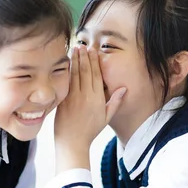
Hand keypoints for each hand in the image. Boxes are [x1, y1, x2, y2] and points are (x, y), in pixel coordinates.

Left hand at [53, 46, 125, 172]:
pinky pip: (66, 82)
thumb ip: (114, 102)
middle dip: (84, 57)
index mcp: (97, 99)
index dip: (95, 61)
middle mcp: (86, 96)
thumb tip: (124, 89)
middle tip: (83, 45)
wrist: (73, 142)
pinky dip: (66, 71)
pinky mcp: (63, 100)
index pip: (97, 75)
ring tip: (74, 49)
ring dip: (75, 60)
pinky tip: (66, 62)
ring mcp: (73, 98)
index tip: (93, 51)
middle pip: (86, 71)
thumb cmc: (90, 131)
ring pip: (75, 74)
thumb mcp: (106, 117)